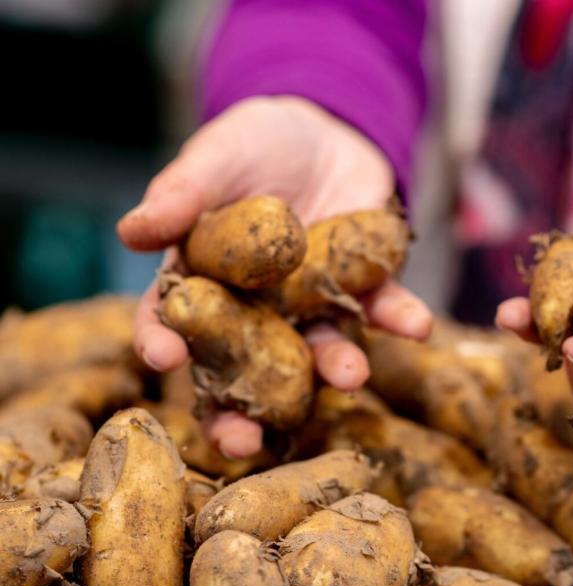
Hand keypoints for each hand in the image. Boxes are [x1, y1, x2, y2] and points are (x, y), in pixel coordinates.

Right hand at [117, 96, 431, 458]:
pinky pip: (382, 310)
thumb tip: (130, 231)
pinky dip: (400, 318)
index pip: (174, 320)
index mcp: (206, 280)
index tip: (163, 360)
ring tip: (349, 377)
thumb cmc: (256, 143)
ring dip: (335, 367)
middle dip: (242, 411)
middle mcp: (258, 309)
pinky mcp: (364, 288)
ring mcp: (313, 304)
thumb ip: (182, 193)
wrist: (328, 130)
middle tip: (242, 444)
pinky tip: (418, 325)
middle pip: (244, 369)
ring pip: (319, 349)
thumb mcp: (218, 156)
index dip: (164, 342)